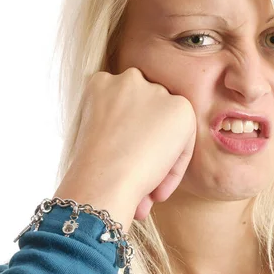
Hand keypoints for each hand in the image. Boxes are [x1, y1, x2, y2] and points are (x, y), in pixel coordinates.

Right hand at [54, 67, 195, 231]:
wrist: (103, 180)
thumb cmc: (89, 169)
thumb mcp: (91, 135)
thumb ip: (115, 127)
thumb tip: (134, 145)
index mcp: (101, 83)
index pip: (125, 111)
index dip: (126, 144)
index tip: (121, 171)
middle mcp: (129, 78)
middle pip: (146, 118)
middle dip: (145, 150)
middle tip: (137, 184)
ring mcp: (156, 91)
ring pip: (166, 130)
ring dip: (162, 161)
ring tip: (148, 195)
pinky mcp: (180, 107)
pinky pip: (184, 141)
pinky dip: (175, 168)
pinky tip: (157, 192)